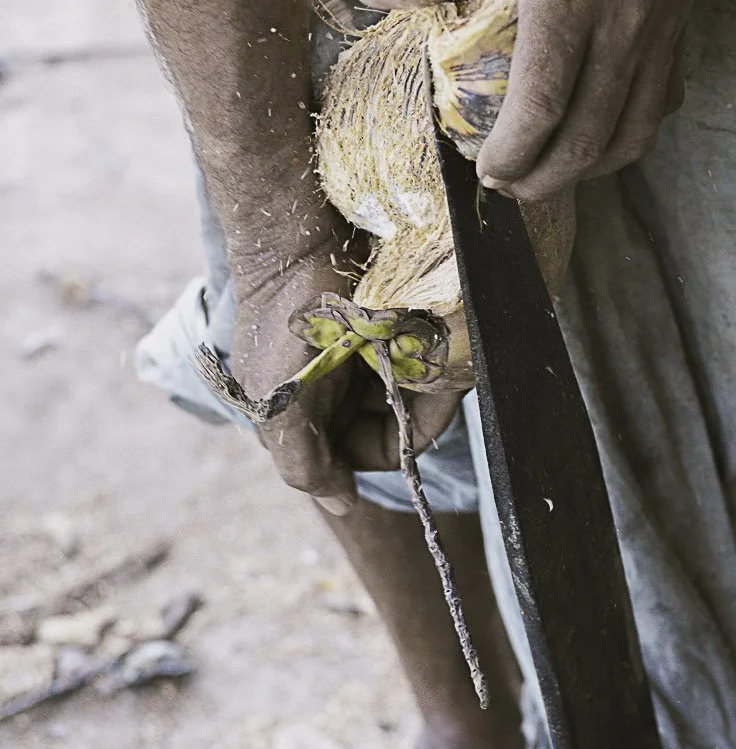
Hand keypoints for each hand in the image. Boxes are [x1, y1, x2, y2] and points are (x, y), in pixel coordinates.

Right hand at [230, 229, 461, 504]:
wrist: (294, 242)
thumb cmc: (283, 331)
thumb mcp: (282, 410)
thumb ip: (307, 467)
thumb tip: (343, 506)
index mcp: (312, 416)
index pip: (371, 453)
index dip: (399, 445)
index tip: (417, 418)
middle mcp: (342, 391)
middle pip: (402, 420)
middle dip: (421, 404)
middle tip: (432, 375)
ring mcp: (367, 356)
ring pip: (419, 388)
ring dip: (432, 376)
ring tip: (434, 349)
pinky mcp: (392, 323)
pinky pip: (428, 352)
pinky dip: (436, 349)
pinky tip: (440, 335)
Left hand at [346, 0, 735, 199]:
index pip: (543, 103)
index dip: (513, 153)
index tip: (482, 170)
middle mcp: (623, 23)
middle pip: (588, 138)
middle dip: (544, 179)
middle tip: (504, 184)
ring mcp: (660, 29)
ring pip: (632, 133)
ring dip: (587, 169)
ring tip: (546, 170)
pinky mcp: (681, 23)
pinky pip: (660, 103)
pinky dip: (627, 134)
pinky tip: (596, 130)